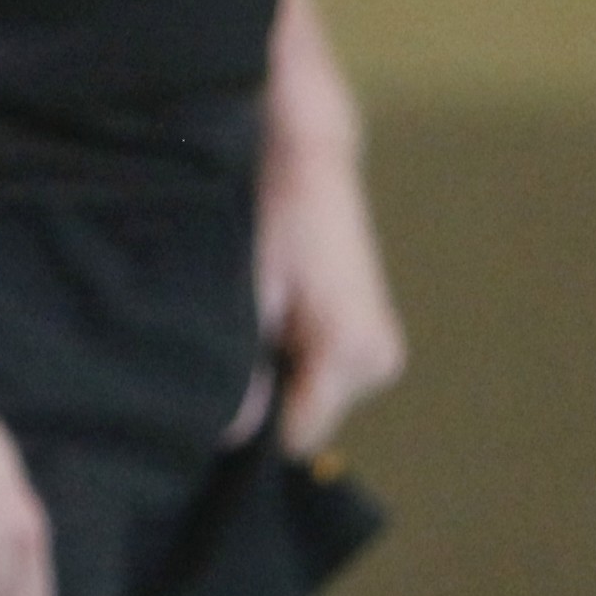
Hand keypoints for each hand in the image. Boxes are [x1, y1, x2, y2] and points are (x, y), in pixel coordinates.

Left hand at [255, 115, 405, 455]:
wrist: (304, 161)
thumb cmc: (269, 215)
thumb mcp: (243, 290)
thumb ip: (241, 365)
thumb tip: (231, 431)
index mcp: (351, 352)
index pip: (297, 434)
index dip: (252, 424)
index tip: (214, 396)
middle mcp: (378, 361)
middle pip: (306, 417)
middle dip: (264, 394)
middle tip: (229, 340)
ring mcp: (381, 351)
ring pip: (313, 396)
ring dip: (276, 371)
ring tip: (253, 316)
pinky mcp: (372, 338)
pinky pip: (322, 373)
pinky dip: (292, 356)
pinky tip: (273, 315)